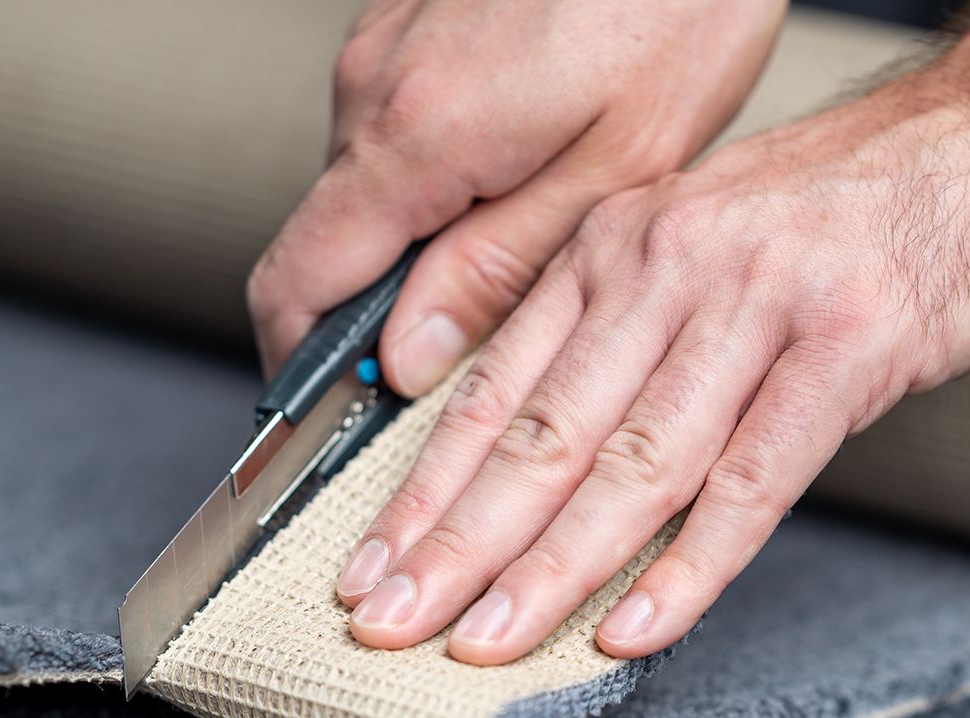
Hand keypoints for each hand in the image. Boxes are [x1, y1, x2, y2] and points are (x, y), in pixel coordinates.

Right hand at [247, 0, 783, 394]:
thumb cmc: (675, 5)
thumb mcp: (613, 168)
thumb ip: (497, 270)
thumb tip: (407, 358)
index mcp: (413, 136)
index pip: (294, 289)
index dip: (304, 374)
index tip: (342, 424)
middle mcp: (374, 86)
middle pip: (331, 245)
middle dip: (383, 315)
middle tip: (475, 354)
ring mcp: (385, 46)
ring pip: (369, 188)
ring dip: (422, 239)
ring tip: (527, 242)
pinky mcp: (411, 22)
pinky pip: (399, 128)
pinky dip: (441, 176)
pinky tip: (525, 169)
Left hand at [336, 59, 969, 662]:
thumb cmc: (867, 205)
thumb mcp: (714, 240)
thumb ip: (631, 332)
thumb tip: (552, 455)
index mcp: (622, 243)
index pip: (497, 386)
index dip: (425, 489)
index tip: (369, 569)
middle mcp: (670, 263)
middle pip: (542, 433)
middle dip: (454, 545)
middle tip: (386, 626)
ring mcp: (759, 302)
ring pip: (630, 462)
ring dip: (549, 568)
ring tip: (481, 644)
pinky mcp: (849, 344)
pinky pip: (751, 478)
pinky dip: (689, 566)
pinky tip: (634, 630)